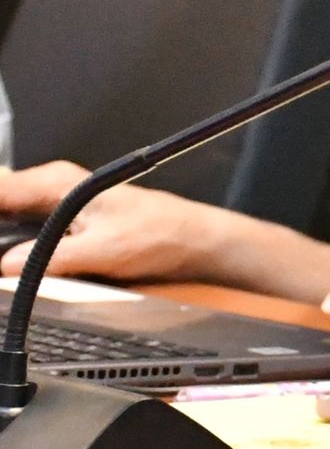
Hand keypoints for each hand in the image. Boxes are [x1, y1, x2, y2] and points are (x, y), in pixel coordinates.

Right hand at [0, 161, 231, 281]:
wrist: (191, 239)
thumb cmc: (158, 233)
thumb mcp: (102, 250)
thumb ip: (51, 257)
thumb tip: (8, 266)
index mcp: (56, 182)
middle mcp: (52, 185)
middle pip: (1, 200)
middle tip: (3, 258)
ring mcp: (56, 201)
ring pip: (8, 212)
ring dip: (4, 231)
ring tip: (8, 258)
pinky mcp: (62, 220)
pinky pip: (23, 224)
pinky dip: (12, 237)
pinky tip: (12, 258)